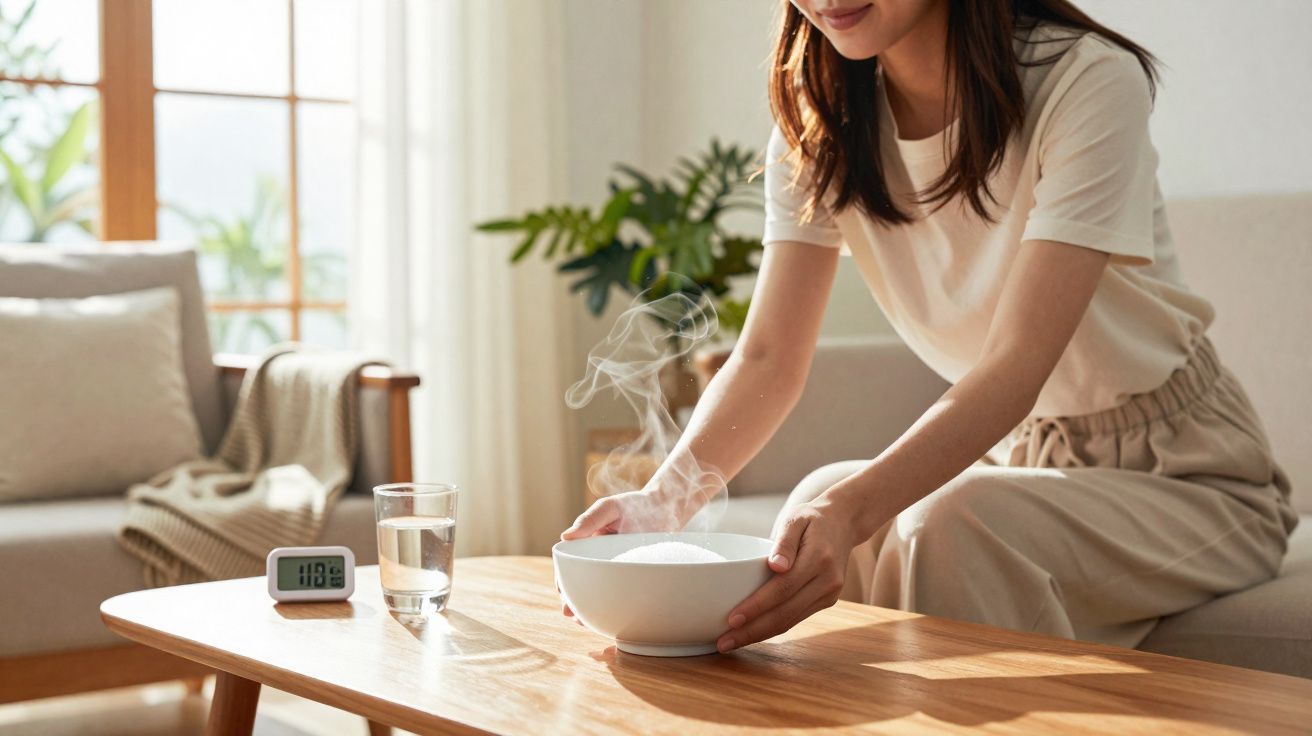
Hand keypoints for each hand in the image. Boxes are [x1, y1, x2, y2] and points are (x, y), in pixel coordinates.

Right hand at [557, 488, 692, 617]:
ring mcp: (616, 570)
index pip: (570, 566)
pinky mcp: (634, 576)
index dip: (564, 581)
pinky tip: (609, 618)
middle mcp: (599, 560)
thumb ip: (589, 520)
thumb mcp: (609, 508)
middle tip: (570, 614)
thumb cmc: (633, 505)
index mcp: (588, 545)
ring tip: (584, 622)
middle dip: (572, 600)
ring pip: (599, 593)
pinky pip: (621, 595)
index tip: (562, 592)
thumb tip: (565, 537)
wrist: (665, 508)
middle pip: (581, 584)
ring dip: (589, 608)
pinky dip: (613, 606)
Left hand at [716, 495, 860, 651]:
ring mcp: (829, 594)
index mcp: (819, 558)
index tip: (732, 619)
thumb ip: (785, 541)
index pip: (783, 588)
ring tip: (731, 641)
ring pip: (790, 621)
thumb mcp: (796, 518)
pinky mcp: (826, 601)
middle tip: (723, 642)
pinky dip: (772, 627)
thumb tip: (775, 565)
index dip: (756, 607)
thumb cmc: (813, 518)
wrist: (844, 523)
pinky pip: (796, 618)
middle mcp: (827, 581)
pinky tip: (751, 632)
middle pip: (785, 614)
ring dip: (759, 635)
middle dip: (752, 631)